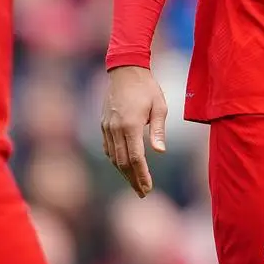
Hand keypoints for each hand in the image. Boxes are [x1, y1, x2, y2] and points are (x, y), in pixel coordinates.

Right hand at [101, 65, 167, 197]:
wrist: (125, 70)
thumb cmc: (147, 87)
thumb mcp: (159, 106)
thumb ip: (159, 130)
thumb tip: (160, 152)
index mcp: (131, 125)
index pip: (135, 158)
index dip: (142, 176)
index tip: (148, 188)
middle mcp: (116, 128)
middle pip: (123, 162)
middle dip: (133, 180)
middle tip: (142, 193)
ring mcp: (107, 127)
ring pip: (113, 157)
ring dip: (124, 173)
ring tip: (135, 184)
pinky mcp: (103, 124)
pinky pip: (108, 148)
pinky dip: (115, 160)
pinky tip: (123, 166)